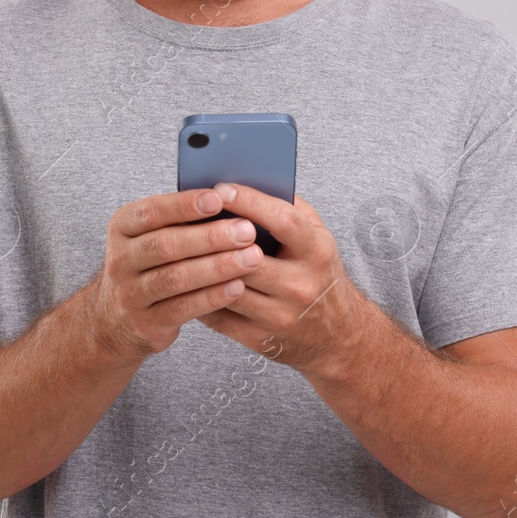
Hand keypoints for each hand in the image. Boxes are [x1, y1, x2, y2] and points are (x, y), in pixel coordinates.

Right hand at [84, 187, 265, 363]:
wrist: (118, 319)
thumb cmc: (150, 265)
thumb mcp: (151, 236)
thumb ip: (180, 220)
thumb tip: (230, 199)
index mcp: (122, 228)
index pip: (152, 212)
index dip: (185, 205)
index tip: (219, 198)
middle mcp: (121, 259)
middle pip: (166, 245)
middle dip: (210, 237)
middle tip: (247, 230)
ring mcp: (130, 294)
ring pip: (175, 278)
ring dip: (217, 267)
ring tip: (252, 257)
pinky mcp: (146, 323)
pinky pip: (182, 308)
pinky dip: (212, 297)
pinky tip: (238, 287)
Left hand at [195, 184, 367, 375]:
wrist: (337, 335)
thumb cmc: (319, 273)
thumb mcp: (317, 236)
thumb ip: (290, 207)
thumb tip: (249, 178)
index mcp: (317, 252)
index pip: (283, 221)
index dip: (250, 202)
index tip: (221, 188)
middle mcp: (302, 285)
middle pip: (248, 258)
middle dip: (215, 237)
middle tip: (188, 216)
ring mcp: (281, 316)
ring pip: (227, 287)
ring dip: (200, 266)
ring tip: (179, 244)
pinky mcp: (260, 340)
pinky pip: (219, 316)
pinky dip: (198, 295)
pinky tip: (186, 278)